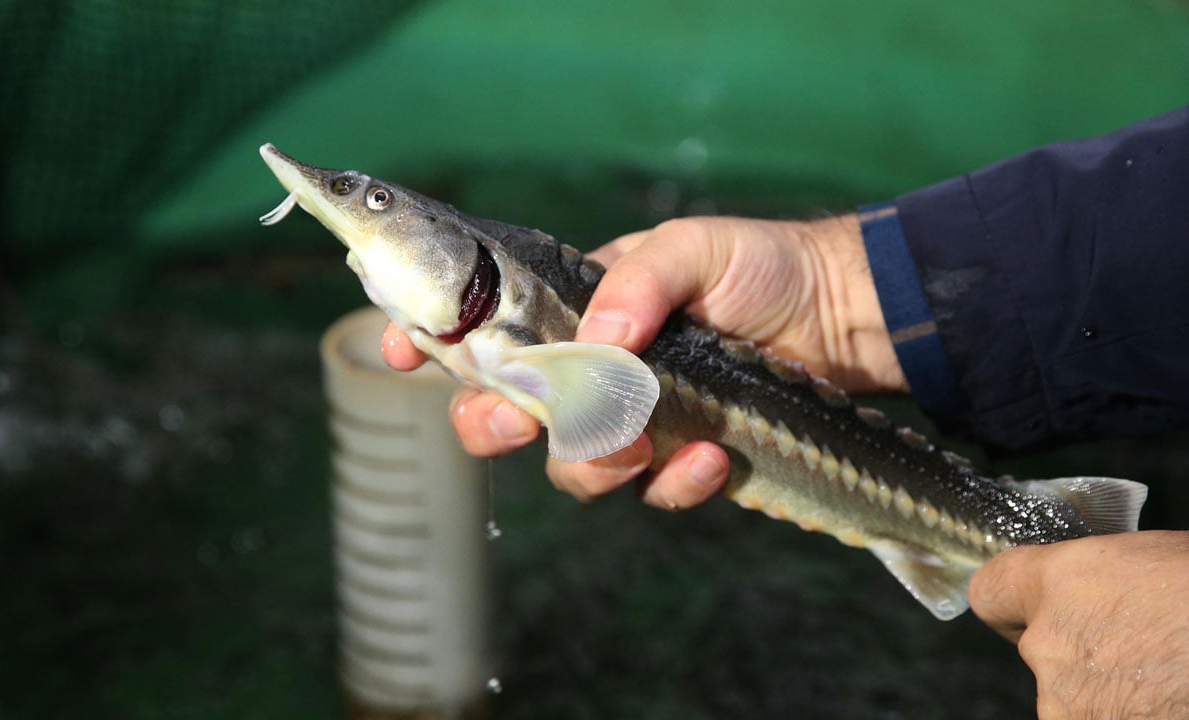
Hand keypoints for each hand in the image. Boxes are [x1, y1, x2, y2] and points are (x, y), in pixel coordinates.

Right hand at [382, 215, 900, 507]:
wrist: (843, 316)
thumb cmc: (761, 265)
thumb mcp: (693, 247)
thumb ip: (638, 283)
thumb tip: (598, 343)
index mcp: (576, 311)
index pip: (489, 331)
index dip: (434, 346)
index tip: (400, 354)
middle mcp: (593, 372)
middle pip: (508, 416)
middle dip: (493, 425)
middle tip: (516, 421)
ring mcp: (636, 422)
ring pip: (573, 466)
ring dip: (591, 462)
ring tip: (638, 441)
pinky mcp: (682, 462)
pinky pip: (654, 493)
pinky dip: (675, 484)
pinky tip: (711, 458)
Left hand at [969, 531, 1188, 718]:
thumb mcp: (1155, 561)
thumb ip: (1101, 583)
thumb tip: (1100, 597)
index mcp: (1057, 582)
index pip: (991, 591)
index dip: (1015, 601)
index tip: (1035, 608)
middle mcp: (1049, 646)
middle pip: (1040, 651)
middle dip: (1084, 653)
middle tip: (1146, 648)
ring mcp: (1069, 706)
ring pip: (1073, 699)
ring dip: (1111, 694)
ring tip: (1170, 679)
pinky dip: (1133, 714)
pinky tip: (1170, 701)